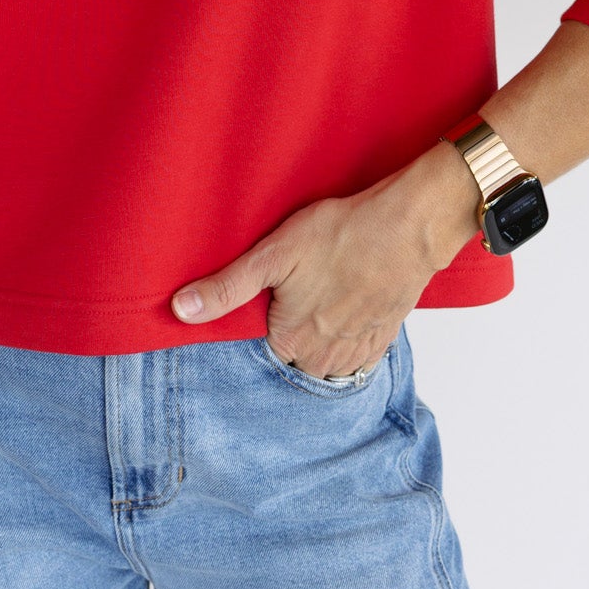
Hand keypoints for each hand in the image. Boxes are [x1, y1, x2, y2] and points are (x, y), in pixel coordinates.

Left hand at [169, 142, 483, 376]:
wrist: (408, 227)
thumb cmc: (342, 234)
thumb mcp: (273, 255)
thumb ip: (226, 288)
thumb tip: (180, 311)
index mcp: (291, 341)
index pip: (262, 349)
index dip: (262, 322)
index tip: (269, 298)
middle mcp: (324, 357)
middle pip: (294, 358)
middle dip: (291, 334)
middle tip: (297, 295)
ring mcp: (358, 350)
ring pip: (327, 361)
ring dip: (320, 341)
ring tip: (320, 301)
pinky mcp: (385, 337)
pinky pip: (359, 355)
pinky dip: (350, 340)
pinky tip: (347, 309)